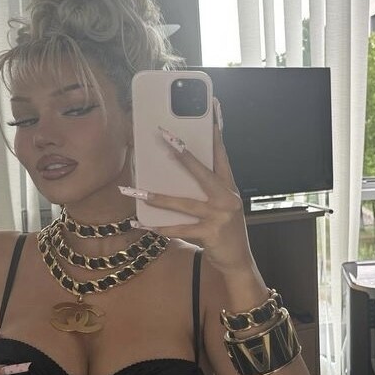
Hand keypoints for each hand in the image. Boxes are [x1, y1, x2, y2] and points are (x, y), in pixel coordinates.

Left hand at [132, 103, 253, 274]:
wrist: (237, 262)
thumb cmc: (224, 231)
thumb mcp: (222, 207)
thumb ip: (207, 191)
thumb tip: (177, 177)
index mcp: (228, 188)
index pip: (221, 155)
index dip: (216, 134)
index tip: (211, 112)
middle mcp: (226, 198)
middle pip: (202, 171)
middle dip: (183, 153)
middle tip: (164, 136)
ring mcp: (219, 216)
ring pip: (184, 203)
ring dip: (158, 197)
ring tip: (136, 191)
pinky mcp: (210, 234)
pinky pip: (179, 229)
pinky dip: (159, 228)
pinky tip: (141, 223)